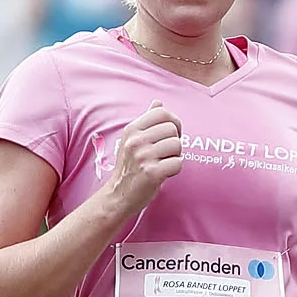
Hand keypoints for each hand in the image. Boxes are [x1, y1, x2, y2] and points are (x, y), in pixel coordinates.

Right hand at [105, 102, 182, 218]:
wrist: (119, 195)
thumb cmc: (130, 166)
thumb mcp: (132, 140)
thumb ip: (146, 121)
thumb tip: (158, 102)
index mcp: (132, 129)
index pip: (163, 113)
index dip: (173, 122)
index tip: (170, 134)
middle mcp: (135, 140)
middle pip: (173, 129)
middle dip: (174, 142)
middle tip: (164, 154)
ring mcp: (143, 156)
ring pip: (177, 145)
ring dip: (175, 156)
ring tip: (162, 163)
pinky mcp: (152, 172)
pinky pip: (178, 163)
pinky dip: (175, 169)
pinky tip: (163, 173)